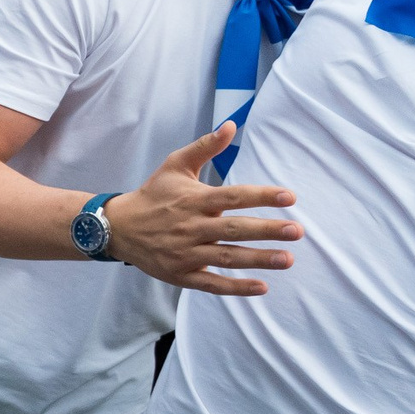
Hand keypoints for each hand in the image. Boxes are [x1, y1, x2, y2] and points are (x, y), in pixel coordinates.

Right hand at [103, 124, 300, 294]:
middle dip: (267, 231)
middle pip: (233, 229)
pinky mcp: (181, 275)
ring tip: (288, 259)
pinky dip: (236, 287)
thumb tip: (232, 125)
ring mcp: (185, 253)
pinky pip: (211, 283)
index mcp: (193, 199)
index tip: (290, 197)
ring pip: (227, 257)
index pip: (233, 196)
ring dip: (259, 259)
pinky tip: (262, 287)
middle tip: (297, 231)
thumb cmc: (153, 195)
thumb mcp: (174, 165)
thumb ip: (205, 146)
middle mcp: (190, 227)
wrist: (117, 228)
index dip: (262, 196)